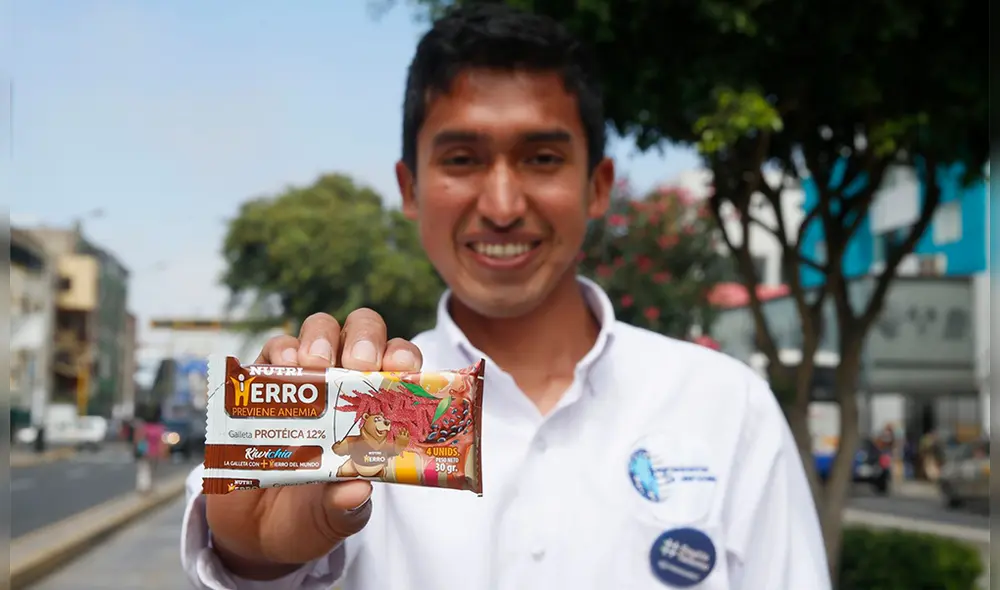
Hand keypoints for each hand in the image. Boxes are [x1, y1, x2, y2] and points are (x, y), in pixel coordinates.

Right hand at [205, 308, 422, 579]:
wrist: (255, 531)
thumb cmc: (312, 515)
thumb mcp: (334, 519)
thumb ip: (345, 508)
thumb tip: (355, 489)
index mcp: (377, 409)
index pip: (400, 368)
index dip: (404, 359)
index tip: (401, 368)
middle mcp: (345, 384)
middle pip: (363, 334)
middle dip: (364, 339)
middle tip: (358, 362)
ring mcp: (305, 380)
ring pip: (320, 330)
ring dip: (320, 338)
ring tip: (314, 362)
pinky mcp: (264, 384)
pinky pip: (273, 351)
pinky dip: (279, 352)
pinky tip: (283, 366)